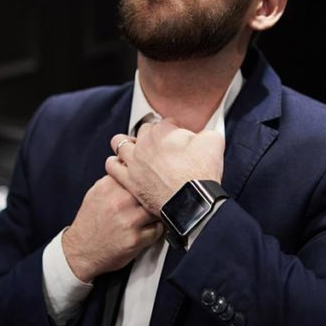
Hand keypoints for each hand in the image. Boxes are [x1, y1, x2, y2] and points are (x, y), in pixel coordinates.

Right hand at [62, 175, 161, 282]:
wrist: (80, 251)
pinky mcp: (136, 239)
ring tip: (149, 217)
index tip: (148, 184)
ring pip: (156, 210)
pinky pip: (158, 230)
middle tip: (153, 201)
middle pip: (150, 191)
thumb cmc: (90, 223)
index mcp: (109, 187)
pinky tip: (145, 230)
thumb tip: (132, 170)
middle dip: (153, 196)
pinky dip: (155, 230)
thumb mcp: (96, 193)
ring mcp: (128, 220)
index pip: (137, 174)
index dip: (146, 180)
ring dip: (156, 214)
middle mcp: (119, 201)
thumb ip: (114, 181)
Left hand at [105, 118, 224, 215]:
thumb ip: (204, 131)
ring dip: (128, 145)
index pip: (165, 122)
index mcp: (162, 131)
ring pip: (119, 143)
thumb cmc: (203, 173)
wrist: (193, 203)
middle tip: (162, 148)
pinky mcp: (128, 181)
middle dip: (152, 136)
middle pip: (143, 131)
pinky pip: (112, 166)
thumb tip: (200, 134)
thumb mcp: (213, 141)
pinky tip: (125, 167)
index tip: (180, 139)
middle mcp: (144, 143)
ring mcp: (133, 162)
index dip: (175, 130)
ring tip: (137, 152)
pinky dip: (116, 164)